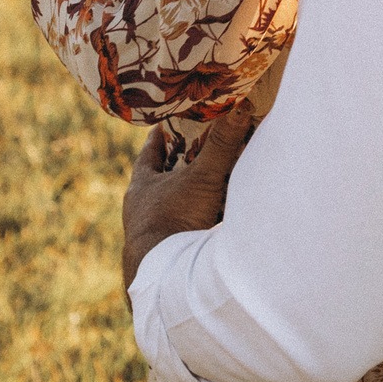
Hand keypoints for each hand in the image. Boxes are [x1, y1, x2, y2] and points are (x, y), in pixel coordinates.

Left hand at [123, 110, 254, 295]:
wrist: (163, 274)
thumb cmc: (174, 218)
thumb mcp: (201, 177)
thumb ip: (221, 145)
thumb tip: (241, 107)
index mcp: (142, 186)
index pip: (148, 154)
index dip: (157, 140)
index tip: (163, 126)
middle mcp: (141, 208)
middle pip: (157, 181)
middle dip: (173, 168)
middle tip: (190, 153)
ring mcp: (151, 232)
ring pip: (167, 207)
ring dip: (183, 198)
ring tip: (202, 187)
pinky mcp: (163, 252)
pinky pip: (178, 230)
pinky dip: (191, 224)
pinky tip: (205, 224)